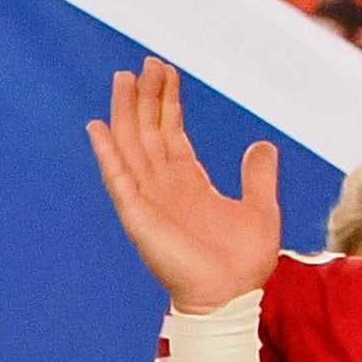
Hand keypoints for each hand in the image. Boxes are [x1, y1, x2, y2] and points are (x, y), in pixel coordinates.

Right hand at [87, 58, 281, 312]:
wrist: (231, 298)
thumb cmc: (243, 264)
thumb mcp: (261, 207)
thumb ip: (258, 175)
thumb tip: (262, 144)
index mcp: (188, 183)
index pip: (171, 133)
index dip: (167, 102)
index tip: (165, 72)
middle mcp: (164, 187)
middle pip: (148, 132)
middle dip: (146, 97)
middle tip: (144, 64)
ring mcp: (148, 200)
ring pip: (131, 146)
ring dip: (125, 113)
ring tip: (123, 79)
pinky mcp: (138, 216)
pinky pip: (119, 179)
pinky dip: (108, 153)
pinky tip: (99, 127)